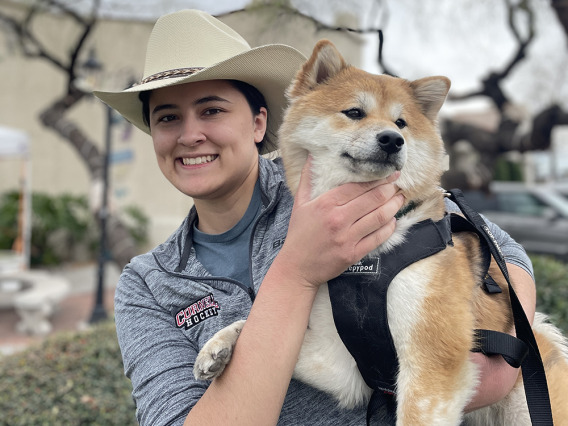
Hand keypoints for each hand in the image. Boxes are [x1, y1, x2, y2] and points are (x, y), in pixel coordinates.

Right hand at [276, 157, 403, 289]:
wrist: (297, 267)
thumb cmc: (299, 234)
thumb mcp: (299, 203)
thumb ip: (307, 178)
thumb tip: (313, 156)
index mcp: (325, 204)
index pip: (359, 186)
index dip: (378, 179)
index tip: (390, 173)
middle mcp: (338, 219)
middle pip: (373, 199)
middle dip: (390, 189)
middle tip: (398, 184)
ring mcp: (347, 238)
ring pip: (380, 217)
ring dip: (394, 206)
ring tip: (400, 199)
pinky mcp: (353, 254)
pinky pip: (378, 238)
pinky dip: (389, 227)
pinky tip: (393, 220)